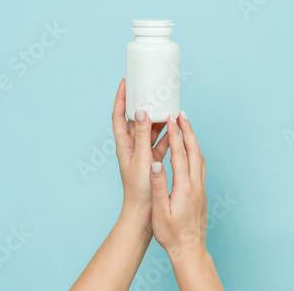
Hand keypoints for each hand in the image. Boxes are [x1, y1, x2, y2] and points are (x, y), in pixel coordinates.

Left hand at [112, 78, 169, 223]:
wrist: (144, 211)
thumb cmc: (138, 188)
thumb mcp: (140, 158)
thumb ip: (141, 135)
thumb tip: (139, 111)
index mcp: (123, 144)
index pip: (118, 116)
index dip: (119, 99)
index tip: (124, 83)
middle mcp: (131, 146)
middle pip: (134, 120)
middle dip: (141, 104)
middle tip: (149, 90)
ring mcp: (143, 152)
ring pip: (149, 129)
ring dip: (156, 118)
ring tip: (165, 105)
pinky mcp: (153, 159)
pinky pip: (160, 141)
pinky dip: (167, 133)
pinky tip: (175, 126)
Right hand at [149, 111, 223, 289]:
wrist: (190, 250)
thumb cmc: (171, 234)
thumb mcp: (160, 212)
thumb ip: (159, 186)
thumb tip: (156, 164)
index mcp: (184, 187)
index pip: (180, 154)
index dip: (175, 135)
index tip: (171, 119)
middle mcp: (196, 185)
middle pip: (194, 151)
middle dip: (187, 131)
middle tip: (181, 115)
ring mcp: (201, 188)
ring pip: (199, 157)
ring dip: (193, 140)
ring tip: (186, 127)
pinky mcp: (202, 193)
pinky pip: (200, 166)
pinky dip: (196, 153)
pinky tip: (192, 152)